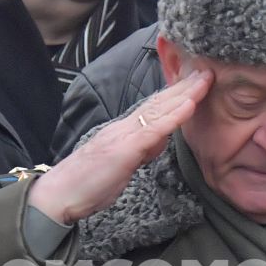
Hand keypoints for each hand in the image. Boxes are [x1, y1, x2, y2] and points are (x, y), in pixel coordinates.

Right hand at [28, 69, 211, 224]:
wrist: (59, 195)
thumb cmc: (86, 185)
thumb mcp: (121, 166)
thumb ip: (140, 151)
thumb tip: (157, 141)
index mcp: (123, 131)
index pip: (153, 108)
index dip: (175, 94)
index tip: (194, 83)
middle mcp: (124, 127)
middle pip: (159, 102)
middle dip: (184, 86)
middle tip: (207, 70)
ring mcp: (124, 135)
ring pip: (159, 109)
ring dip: (185, 93)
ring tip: (205, 79)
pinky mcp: (124, 149)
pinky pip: (154, 129)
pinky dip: (174, 116)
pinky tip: (190, 104)